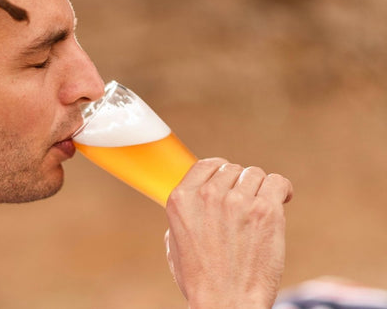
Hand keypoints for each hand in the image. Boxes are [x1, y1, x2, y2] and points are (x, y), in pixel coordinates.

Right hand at [165, 158, 292, 308]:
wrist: (225, 304)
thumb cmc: (201, 280)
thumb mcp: (176, 242)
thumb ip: (185, 214)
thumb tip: (195, 198)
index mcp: (181, 199)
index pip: (206, 165)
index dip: (221, 172)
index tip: (230, 182)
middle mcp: (207, 195)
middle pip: (233, 169)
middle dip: (240, 185)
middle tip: (245, 207)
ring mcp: (237, 201)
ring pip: (255, 174)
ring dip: (259, 190)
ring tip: (260, 211)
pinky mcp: (265, 211)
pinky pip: (278, 182)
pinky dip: (282, 189)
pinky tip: (282, 199)